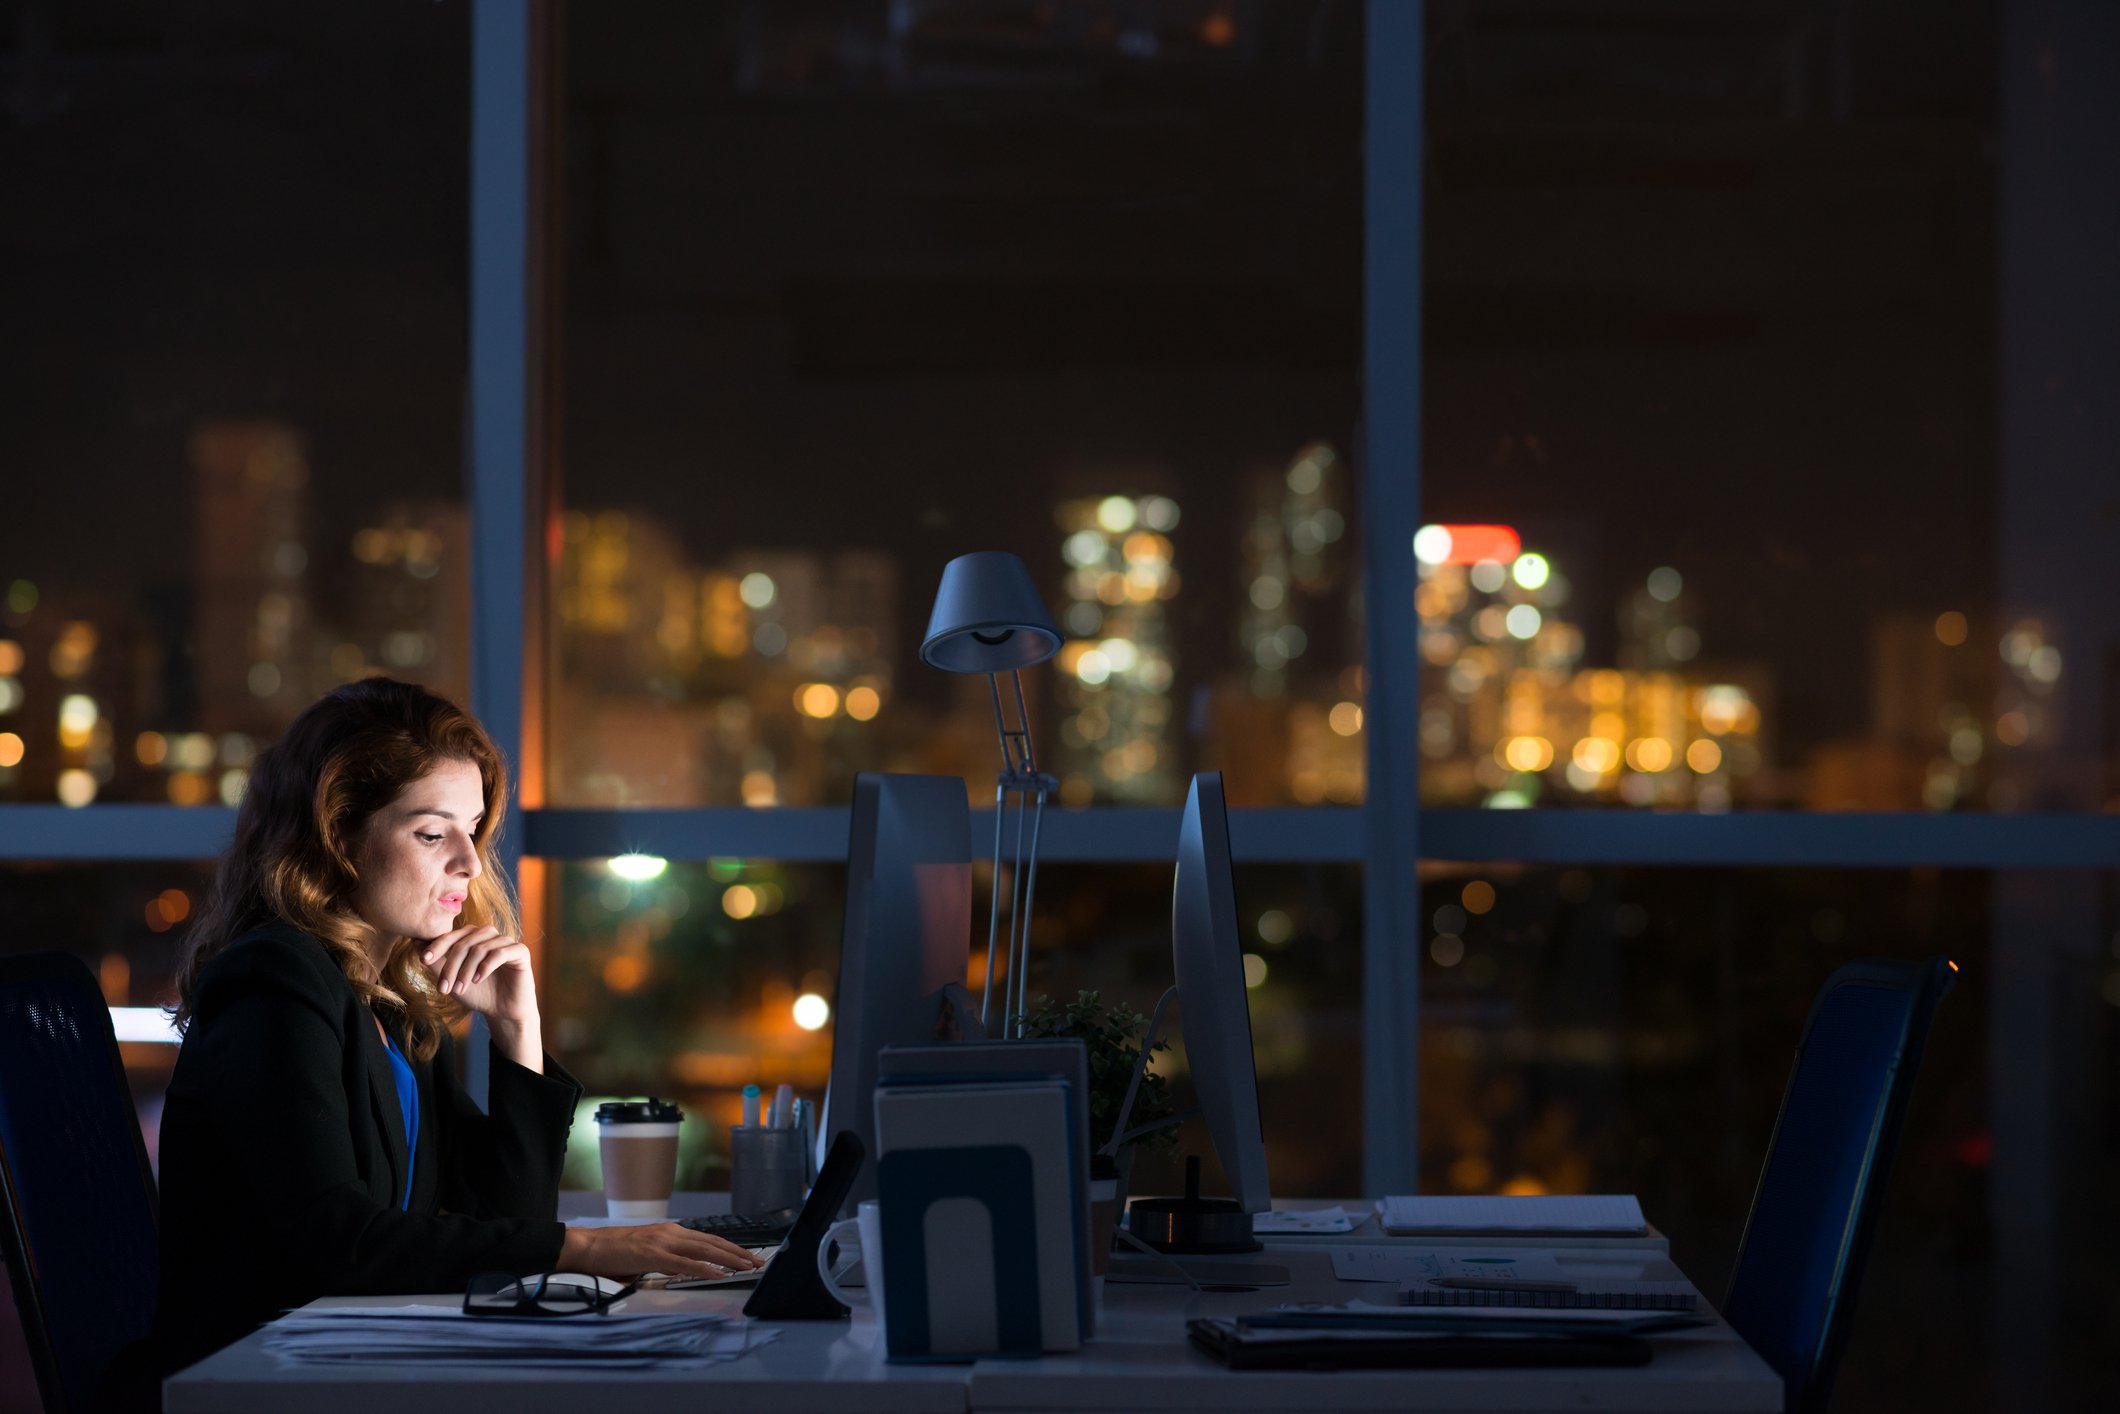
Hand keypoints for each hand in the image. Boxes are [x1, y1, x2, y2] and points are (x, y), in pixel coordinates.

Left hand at [420, 924, 537, 1028]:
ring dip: (466, 970)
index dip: (437, 946)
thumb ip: (436, 960)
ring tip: (459, 989)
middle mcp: (489, 935)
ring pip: (480, 948)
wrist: (503, 1011)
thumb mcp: (451, 978)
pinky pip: (500, 952)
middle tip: (442, 988)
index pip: (453, 935)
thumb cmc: (477, 993)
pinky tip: (478, 980)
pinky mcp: (520, 951)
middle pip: (465, 941)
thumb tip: (414, 939)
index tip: (423, 960)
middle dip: (451, 965)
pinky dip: (486, 966)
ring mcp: (506, 942)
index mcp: (473, 937)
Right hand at [557, 1223, 765, 1280]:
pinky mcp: (652, 1254)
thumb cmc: (614, 1253)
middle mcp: (670, 1232)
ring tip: (747, 1267)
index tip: (748, 1256)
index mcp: (670, 1232)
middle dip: (738, 1252)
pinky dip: (704, 1268)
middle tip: (758, 1262)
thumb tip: (686, 1270)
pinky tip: (718, 1273)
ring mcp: (662, 1241)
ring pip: (703, 1249)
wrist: (587, 1247)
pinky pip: (683, 1263)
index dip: (730, 1247)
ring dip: (728, 1258)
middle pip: (712, 1242)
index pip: (708, 1239)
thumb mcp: (648, 1254)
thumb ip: (668, 1260)